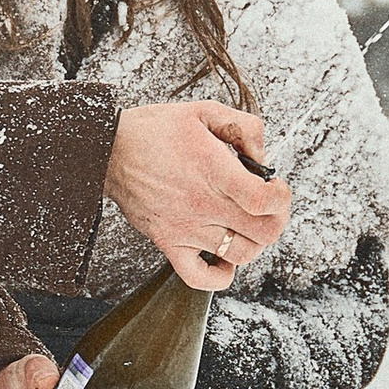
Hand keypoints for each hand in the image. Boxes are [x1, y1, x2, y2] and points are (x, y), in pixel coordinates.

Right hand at [104, 101, 292, 291]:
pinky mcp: (168, 242)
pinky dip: (220, 276)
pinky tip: (224, 257)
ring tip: (247, 225)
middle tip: (269, 206)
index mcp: (213, 170)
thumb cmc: (154, 131)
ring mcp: (185, 228)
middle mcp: (202, 204)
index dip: (281, 197)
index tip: (276, 186)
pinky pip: (199, 278)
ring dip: (254, 242)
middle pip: (262, 233)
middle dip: (276, 219)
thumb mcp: (204, 111)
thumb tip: (264, 156)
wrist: (107, 150)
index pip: (264, 201)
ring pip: (240, 255)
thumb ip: (244, 127)